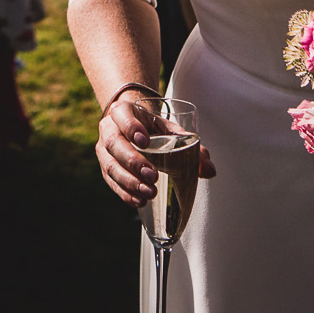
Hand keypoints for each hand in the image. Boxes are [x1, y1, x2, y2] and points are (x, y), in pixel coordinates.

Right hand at [96, 91, 214, 205]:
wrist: (131, 127)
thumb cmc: (152, 128)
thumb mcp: (169, 129)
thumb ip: (190, 146)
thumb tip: (209, 170)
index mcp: (123, 112)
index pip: (122, 115)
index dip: (131, 128)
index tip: (144, 141)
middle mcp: (109, 129)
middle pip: (114, 144)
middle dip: (133, 162)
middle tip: (152, 176)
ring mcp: (104, 150)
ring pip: (110, 166)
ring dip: (129, 182)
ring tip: (149, 193)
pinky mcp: (105, 168)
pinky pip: (111, 182)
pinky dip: (125, 193)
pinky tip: (139, 200)